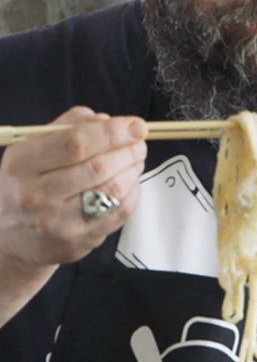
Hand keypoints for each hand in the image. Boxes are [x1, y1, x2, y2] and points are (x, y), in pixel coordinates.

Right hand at [0, 106, 147, 268]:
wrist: (11, 237)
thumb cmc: (28, 183)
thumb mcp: (33, 148)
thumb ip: (70, 126)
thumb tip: (108, 121)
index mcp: (23, 164)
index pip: (75, 144)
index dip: (112, 133)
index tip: (136, 126)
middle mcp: (36, 195)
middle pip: (98, 167)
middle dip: (128, 150)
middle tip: (139, 142)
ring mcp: (59, 222)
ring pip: (113, 189)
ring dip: (133, 169)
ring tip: (135, 158)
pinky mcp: (79, 240)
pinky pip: (120, 211)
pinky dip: (133, 190)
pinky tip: (129, 181)